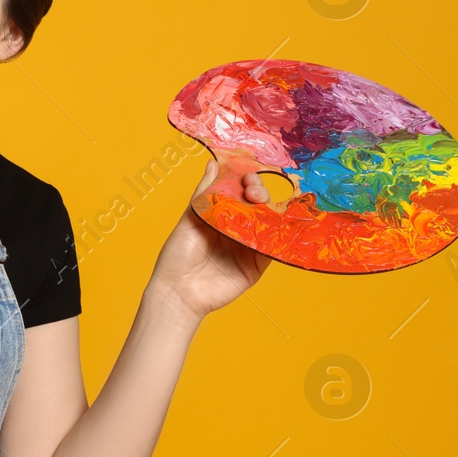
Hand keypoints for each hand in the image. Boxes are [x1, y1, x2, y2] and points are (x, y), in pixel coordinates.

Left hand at [148, 159, 273, 323]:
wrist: (179, 292)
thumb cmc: (177, 256)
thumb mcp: (189, 220)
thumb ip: (203, 194)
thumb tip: (213, 164)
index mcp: (219, 215)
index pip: (238, 192)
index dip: (245, 181)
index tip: (246, 175)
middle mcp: (236, 228)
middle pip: (256, 204)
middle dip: (259, 192)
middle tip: (253, 191)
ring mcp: (248, 246)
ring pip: (268, 222)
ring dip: (271, 209)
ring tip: (262, 203)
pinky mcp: (257, 264)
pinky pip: (274, 248)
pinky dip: (280, 235)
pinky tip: (280, 223)